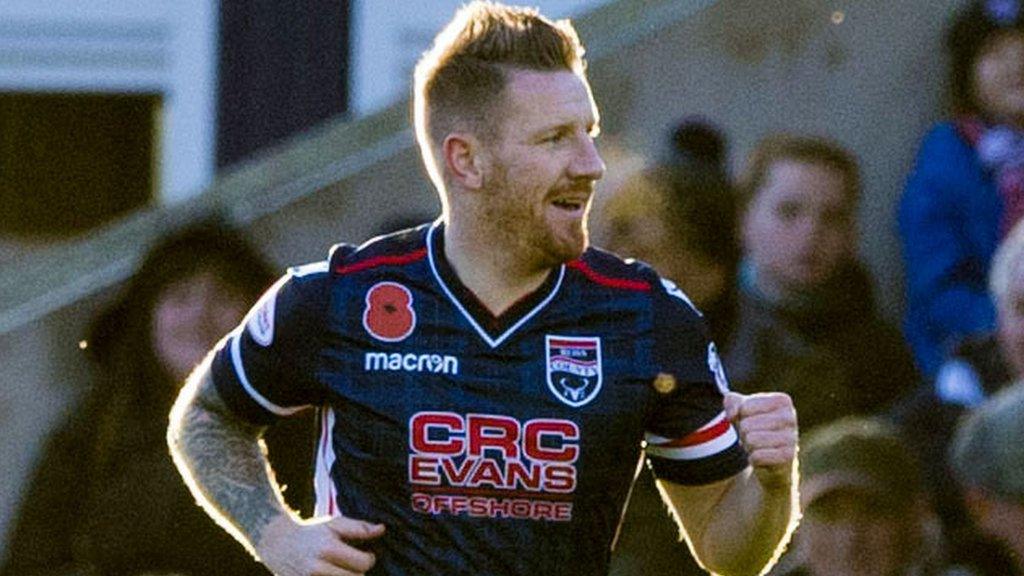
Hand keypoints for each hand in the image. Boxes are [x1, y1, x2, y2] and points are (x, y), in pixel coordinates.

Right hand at [256, 514, 385, 575]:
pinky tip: (334, 575)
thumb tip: (382, 529)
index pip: (363, 563)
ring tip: (343, 571)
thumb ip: (358, 528)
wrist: (276, 543)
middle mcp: (317, 568)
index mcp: (328, 548)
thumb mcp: (333, 524)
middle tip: (352, 566)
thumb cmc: (310, 532)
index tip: (366, 556)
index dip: (369, 559)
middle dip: (358, 573)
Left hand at [724, 392, 797, 489]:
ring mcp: (792, 437)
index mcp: (782, 401)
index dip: (741, 417)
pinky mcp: (788, 456)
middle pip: (746, 425)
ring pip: (751, 440)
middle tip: (755, 437)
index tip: (752, 421)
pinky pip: (757, 456)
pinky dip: (754, 459)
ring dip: (749, 446)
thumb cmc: (755, 428)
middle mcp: (790, 417)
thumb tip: (733, 415)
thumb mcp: (740, 410)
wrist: (769, 461)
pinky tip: (764, 458)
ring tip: (759, 446)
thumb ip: (731, 402)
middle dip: (744, 434)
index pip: (744, 408)